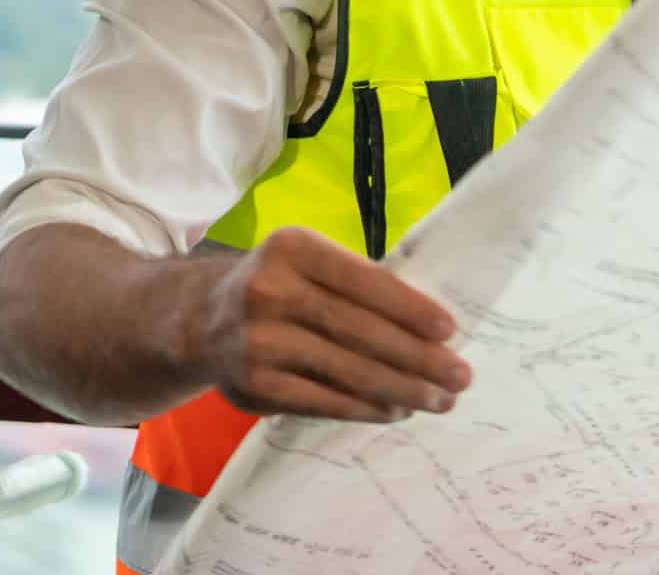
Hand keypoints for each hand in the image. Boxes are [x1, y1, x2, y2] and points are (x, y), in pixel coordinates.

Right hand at [188, 226, 471, 421]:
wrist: (198, 320)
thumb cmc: (279, 286)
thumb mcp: (308, 263)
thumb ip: (357, 283)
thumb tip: (431, 329)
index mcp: (293, 249)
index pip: (365, 281)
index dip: (410, 308)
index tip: (450, 331)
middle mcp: (270, 291)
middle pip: (361, 330)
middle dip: (419, 358)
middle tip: (460, 377)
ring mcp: (259, 341)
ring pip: (347, 371)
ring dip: (402, 389)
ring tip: (439, 400)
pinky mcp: (255, 385)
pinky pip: (323, 400)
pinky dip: (365, 408)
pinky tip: (395, 410)